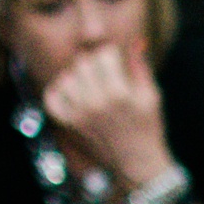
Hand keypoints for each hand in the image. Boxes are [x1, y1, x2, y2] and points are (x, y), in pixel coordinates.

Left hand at [42, 39, 170, 189]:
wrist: (136, 162)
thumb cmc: (147, 127)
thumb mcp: (152, 95)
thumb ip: (140, 66)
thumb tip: (135, 41)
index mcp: (119, 93)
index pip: (104, 54)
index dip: (111, 55)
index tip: (116, 63)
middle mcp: (96, 102)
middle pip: (83, 62)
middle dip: (94, 64)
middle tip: (104, 74)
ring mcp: (79, 114)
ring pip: (67, 76)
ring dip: (77, 76)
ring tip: (90, 84)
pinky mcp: (69, 123)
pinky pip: (52, 97)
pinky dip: (59, 91)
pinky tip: (72, 93)